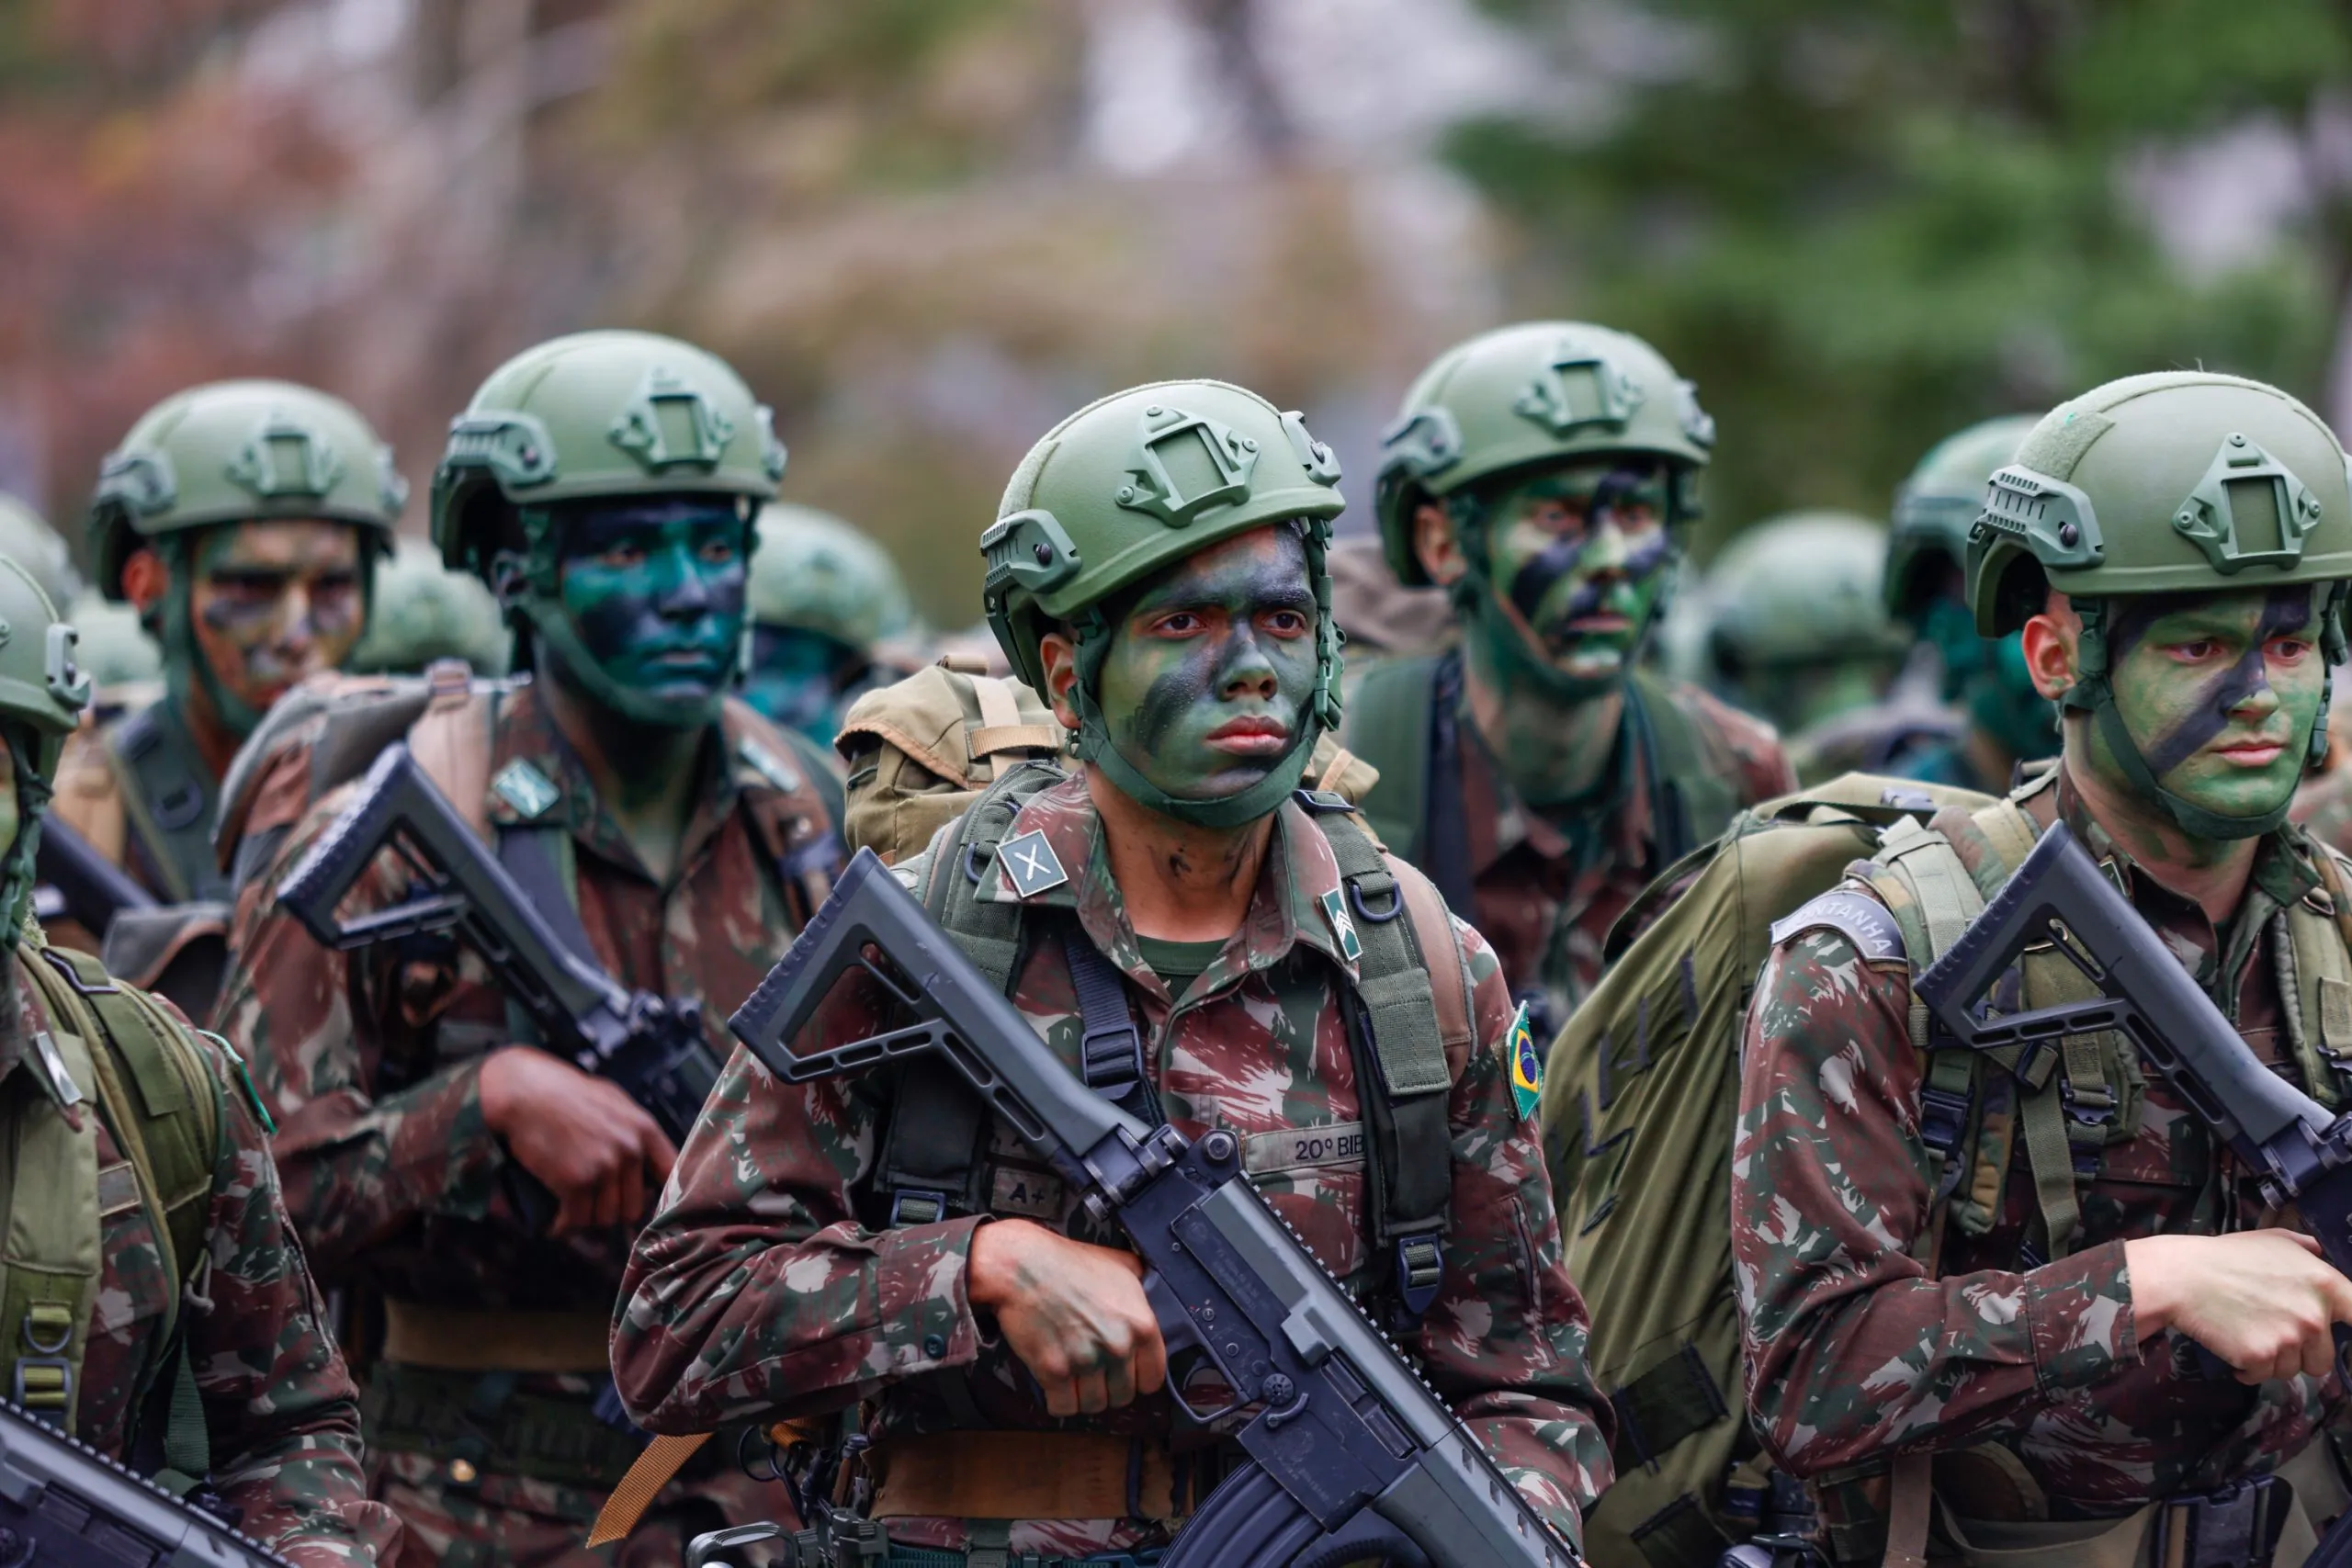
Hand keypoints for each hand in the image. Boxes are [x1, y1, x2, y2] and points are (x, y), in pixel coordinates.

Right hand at [477, 1047, 676, 1234]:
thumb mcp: (613, 1101)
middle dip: (612, 1211)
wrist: (526, 1091)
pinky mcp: (576, 1182)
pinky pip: (576, 1220)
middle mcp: (630, 1150)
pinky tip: (557, 1224)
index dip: (657, 1196)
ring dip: (586, 1219)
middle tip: (593, 1207)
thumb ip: (633, 1130)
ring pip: (604, 1218)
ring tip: (573, 1211)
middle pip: (632, 1207)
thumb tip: (643, 1162)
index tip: (642, 1204)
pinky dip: (563, 1226)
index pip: (670, 1175)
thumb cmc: (567, 1094)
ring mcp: (604, 1167)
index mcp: (645, 1129)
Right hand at [967, 1218, 1167, 1416]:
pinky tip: (1055, 1387)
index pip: (1153, 1379)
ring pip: (1094, 1406)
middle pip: (1123, 1396)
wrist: (1022, 1266)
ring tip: (1074, 1380)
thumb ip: (1143, 1288)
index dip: (1137, 1377)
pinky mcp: (1054, 1372)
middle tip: (1093, 1373)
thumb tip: (1154, 1295)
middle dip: (1109, 1388)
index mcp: (1143, 1325)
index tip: (1123, 1372)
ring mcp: (1087, 1361)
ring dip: (1084, 1397)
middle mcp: (1119, 1347)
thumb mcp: (1120, 1265)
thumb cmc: (1071, 1263)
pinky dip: (1059, 1402)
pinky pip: (1064, 1408)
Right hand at [2127, 1229, 2351, 1383]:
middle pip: (2323, 1359)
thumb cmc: (2226, 1255)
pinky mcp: (2261, 1358)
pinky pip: (2262, 1377)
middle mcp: (2315, 1316)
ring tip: (2246, 1336)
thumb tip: (2319, 1250)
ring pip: (2292, 1370)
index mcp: (2325, 1284)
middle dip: (2298, 1353)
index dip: (2351, 1330)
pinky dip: (2247, 1369)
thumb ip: (2304, 1248)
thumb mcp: (2270, 1240)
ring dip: (2272, 1361)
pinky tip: (2232, 1347)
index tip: (2336, 1337)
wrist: (2181, 1276)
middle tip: (2269, 1334)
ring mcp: (2289, 1339)